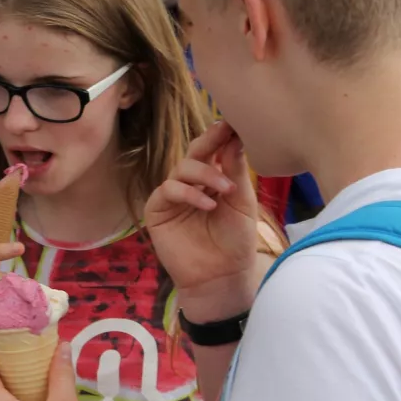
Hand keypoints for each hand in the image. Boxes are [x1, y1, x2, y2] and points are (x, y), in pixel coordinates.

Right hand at [145, 121, 258, 305]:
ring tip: (226, 189)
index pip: (214, 150)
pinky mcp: (157, 210)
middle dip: (209, 140)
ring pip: (181, 168)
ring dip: (204, 173)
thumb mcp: (242, 203)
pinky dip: (188, 193)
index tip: (235, 123)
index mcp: (212, 178)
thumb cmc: (235, 241)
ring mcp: (173, 195)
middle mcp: (191, 183)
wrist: (222, 277)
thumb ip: (235, 171)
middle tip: (224, 131)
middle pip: (194, 152)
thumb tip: (235, 136)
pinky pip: (168, 190)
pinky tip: (208, 204)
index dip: (221, 136)